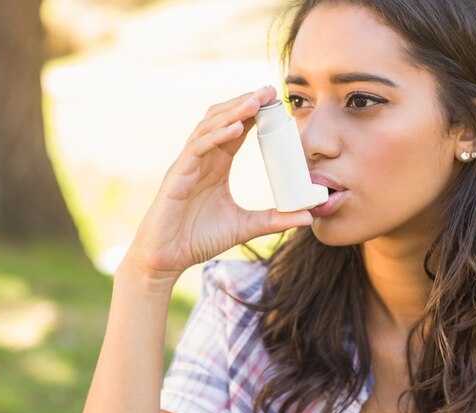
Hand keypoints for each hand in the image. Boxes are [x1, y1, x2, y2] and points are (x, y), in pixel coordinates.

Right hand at [121, 86, 312, 287]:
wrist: (167, 259)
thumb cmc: (198, 239)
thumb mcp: (244, 227)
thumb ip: (274, 220)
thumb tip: (308, 217)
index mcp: (216, 165)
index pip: (237, 129)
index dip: (255, 113)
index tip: (278, 101)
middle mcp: (202, 159)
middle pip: (222, 119)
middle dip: (244, 103)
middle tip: (269, 90)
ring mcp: (187, 164)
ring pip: (208, 128)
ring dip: (232, 113)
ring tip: (255, 101)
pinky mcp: (177, 176)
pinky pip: (196, 149)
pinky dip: (215, 137)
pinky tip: (234, 129)